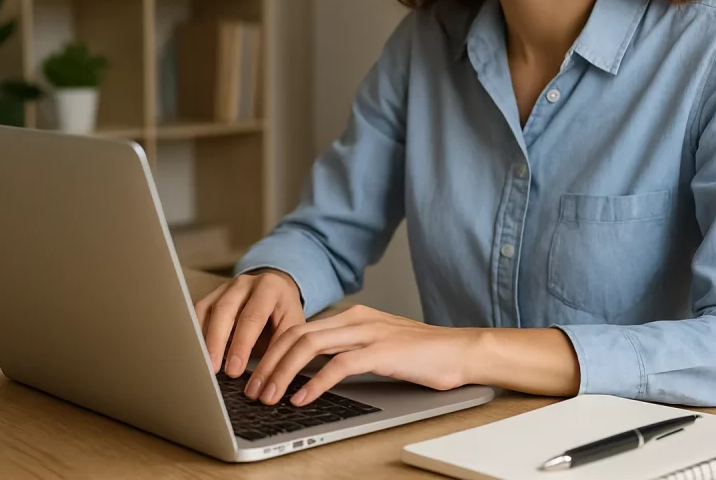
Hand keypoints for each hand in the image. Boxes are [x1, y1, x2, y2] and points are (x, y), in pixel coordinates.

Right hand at [194, 269, 303, 377]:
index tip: (234, 369)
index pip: (253, 316)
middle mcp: (245, 283)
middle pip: (225, 309)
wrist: (277, 290)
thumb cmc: (283, 312)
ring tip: (203, 364)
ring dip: (203, 339)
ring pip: (208, 310)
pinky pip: (199, 312)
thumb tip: (266, 376)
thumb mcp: (292, 325)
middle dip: (217, 342)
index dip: (242, 344)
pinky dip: (196, 333)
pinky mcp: (212, 296)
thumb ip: (280, 347)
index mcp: (269, 287)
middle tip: (214, 369)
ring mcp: (226, 288)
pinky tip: (197, 352)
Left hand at [244, 304, 480, 406]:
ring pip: (309, 346)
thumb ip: (349, 350)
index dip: (272, 351)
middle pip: (296, 335)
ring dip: (282, 373)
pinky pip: (338, 365)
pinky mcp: (382, 352)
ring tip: (269, 396)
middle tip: (253, 390)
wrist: (462, 351)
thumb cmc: (424, 355)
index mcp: (353, 316)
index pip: (299, 328)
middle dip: (268, 363)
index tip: (257, 374)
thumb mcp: (378, 347)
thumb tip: (313, 370)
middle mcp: (356, 319)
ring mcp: (369, 333)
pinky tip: (302, 398)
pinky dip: (314, 382)